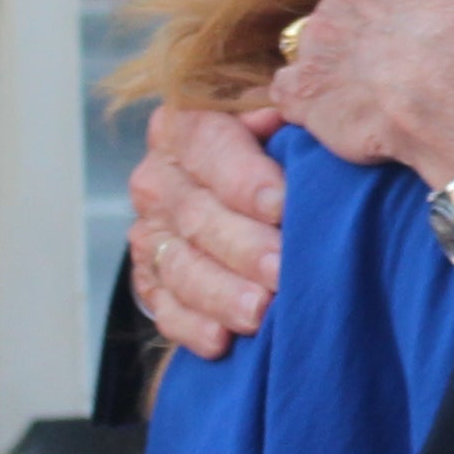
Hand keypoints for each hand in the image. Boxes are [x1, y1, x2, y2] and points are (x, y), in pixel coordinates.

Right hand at [132, 102, 286, 354]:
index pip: (209, 145)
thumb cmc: (279, 144)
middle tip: (282, 270)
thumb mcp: (284, 114)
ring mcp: (150, 231)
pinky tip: (221, 341)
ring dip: (221, 292)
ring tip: (259, 312)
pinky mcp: (151, 278)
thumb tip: (303, 112)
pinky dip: (192, 326)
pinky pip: (164, 306)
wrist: (239, 183)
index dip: (245, 178)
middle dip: (242, 246)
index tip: (283, 206)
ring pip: (179, 266)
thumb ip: (292, 113)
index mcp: (186, 125)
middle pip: (196, 214)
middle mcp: (159, 177)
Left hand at [272, 0, 453, 185]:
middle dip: (383, 16)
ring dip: (350, 55)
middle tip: (420, 50)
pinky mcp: (307, 88)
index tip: (446, 10)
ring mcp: (320, 34)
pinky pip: (294, 90)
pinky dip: (310, 98)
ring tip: (389, 86)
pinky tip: (339, 109)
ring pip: (327, 37)